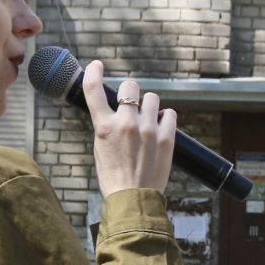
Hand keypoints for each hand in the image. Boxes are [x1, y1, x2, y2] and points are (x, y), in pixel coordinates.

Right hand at [81, 60, 173, 195]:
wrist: (133, 200)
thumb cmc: (114, 177)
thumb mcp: (101, 148)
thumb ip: (108, 126)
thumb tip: (116, 110)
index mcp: (104, 127)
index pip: (93, 90)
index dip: (93, 72)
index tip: (97, 65)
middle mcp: (126, 124)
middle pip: (131, 87)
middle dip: (131, 93)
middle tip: (132, 106)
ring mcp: (148, 129)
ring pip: (153, 98)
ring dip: (149, 106)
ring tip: (148, 122)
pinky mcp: (167, 137)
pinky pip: (170, 113)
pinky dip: (166, 119)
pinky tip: (160, 129)